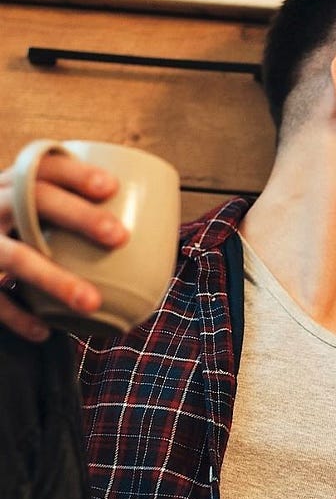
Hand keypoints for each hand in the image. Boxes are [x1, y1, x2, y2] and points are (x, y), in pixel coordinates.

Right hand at [0, 152, 125, 340]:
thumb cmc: (17, 233)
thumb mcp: (33, 216)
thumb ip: (77, 219)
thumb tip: (158, 238)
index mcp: (13, 185)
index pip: (43, 167)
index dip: (76, 174)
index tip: (112, 187)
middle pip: (32, 200)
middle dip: (77, 215)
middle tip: (119, 236)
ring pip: (13, 256)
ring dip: (55, 279)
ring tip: (93, 302)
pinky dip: (18, 316)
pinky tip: (46, 331)